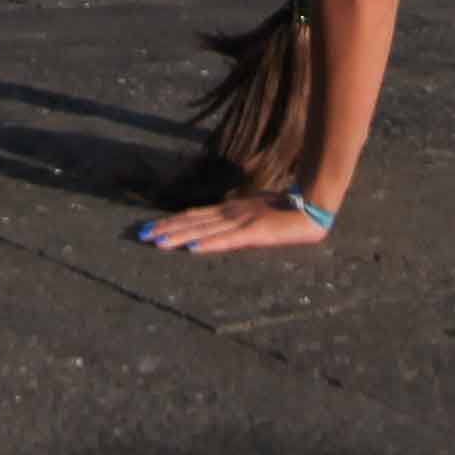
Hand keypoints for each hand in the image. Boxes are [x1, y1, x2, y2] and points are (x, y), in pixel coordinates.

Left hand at [135, 195, 331, 255]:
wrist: (313, 205)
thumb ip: (238, 220)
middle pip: (193, 220)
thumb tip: (218, 228)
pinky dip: (209, 244)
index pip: (195, 214)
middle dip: (166, 228)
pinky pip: (228, 240)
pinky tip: (193, 249)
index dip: (172, 221)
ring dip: (179, 236)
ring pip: (204, 230)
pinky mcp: (255, 233)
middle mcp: (231, 212)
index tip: (150, 227)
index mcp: (231, 209)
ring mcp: (242, 221)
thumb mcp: (256, 213)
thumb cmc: (287, 210)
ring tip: (157, 243)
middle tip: (141, 235)